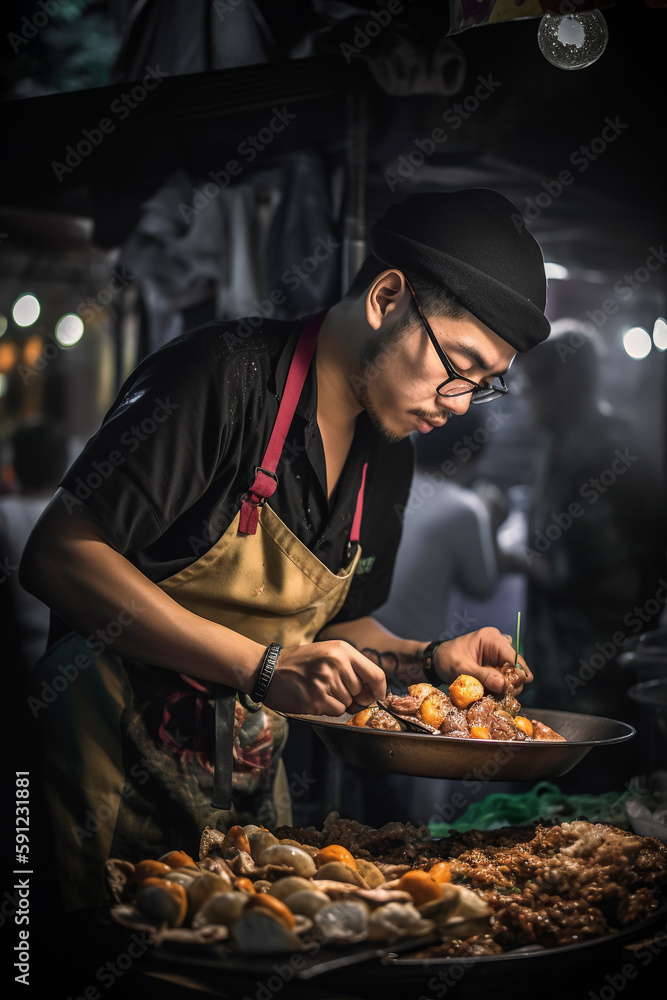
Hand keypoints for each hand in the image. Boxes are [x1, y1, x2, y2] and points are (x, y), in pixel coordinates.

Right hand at [263, 639, 386, 716]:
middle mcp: (336, 663)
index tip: (377, 696)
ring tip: (319, 690)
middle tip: (332, 688)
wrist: (268, 670)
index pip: (376, 674)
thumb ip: (351, 666)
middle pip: (361, 692)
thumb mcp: (328, 652)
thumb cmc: (300, 663)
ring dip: (337, 702)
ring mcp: (325, 681)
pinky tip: (314, 697)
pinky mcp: (316, 698)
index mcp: (342, 650)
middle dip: (352, 696)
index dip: (380, 690)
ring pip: (348, 703)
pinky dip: (327, 709)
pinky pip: (336, 711)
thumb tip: (373, 690)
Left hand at [433, 627, 532, 695]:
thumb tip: (504, 685)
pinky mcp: (495, 664)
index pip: (514, 657)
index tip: (509, 689)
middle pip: (516, 666)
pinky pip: (505, 676)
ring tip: (493, 692)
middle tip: (500, 693)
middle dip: (511, 682)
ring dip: (506, 685)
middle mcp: (498, 644)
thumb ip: (483, 676)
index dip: (516, 675)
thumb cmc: (447, 659)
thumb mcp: (462, 668)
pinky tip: (491, 690)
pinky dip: (500, 685)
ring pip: (513, 672)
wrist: (437, 660)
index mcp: (491, 638)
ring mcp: (497, 654)